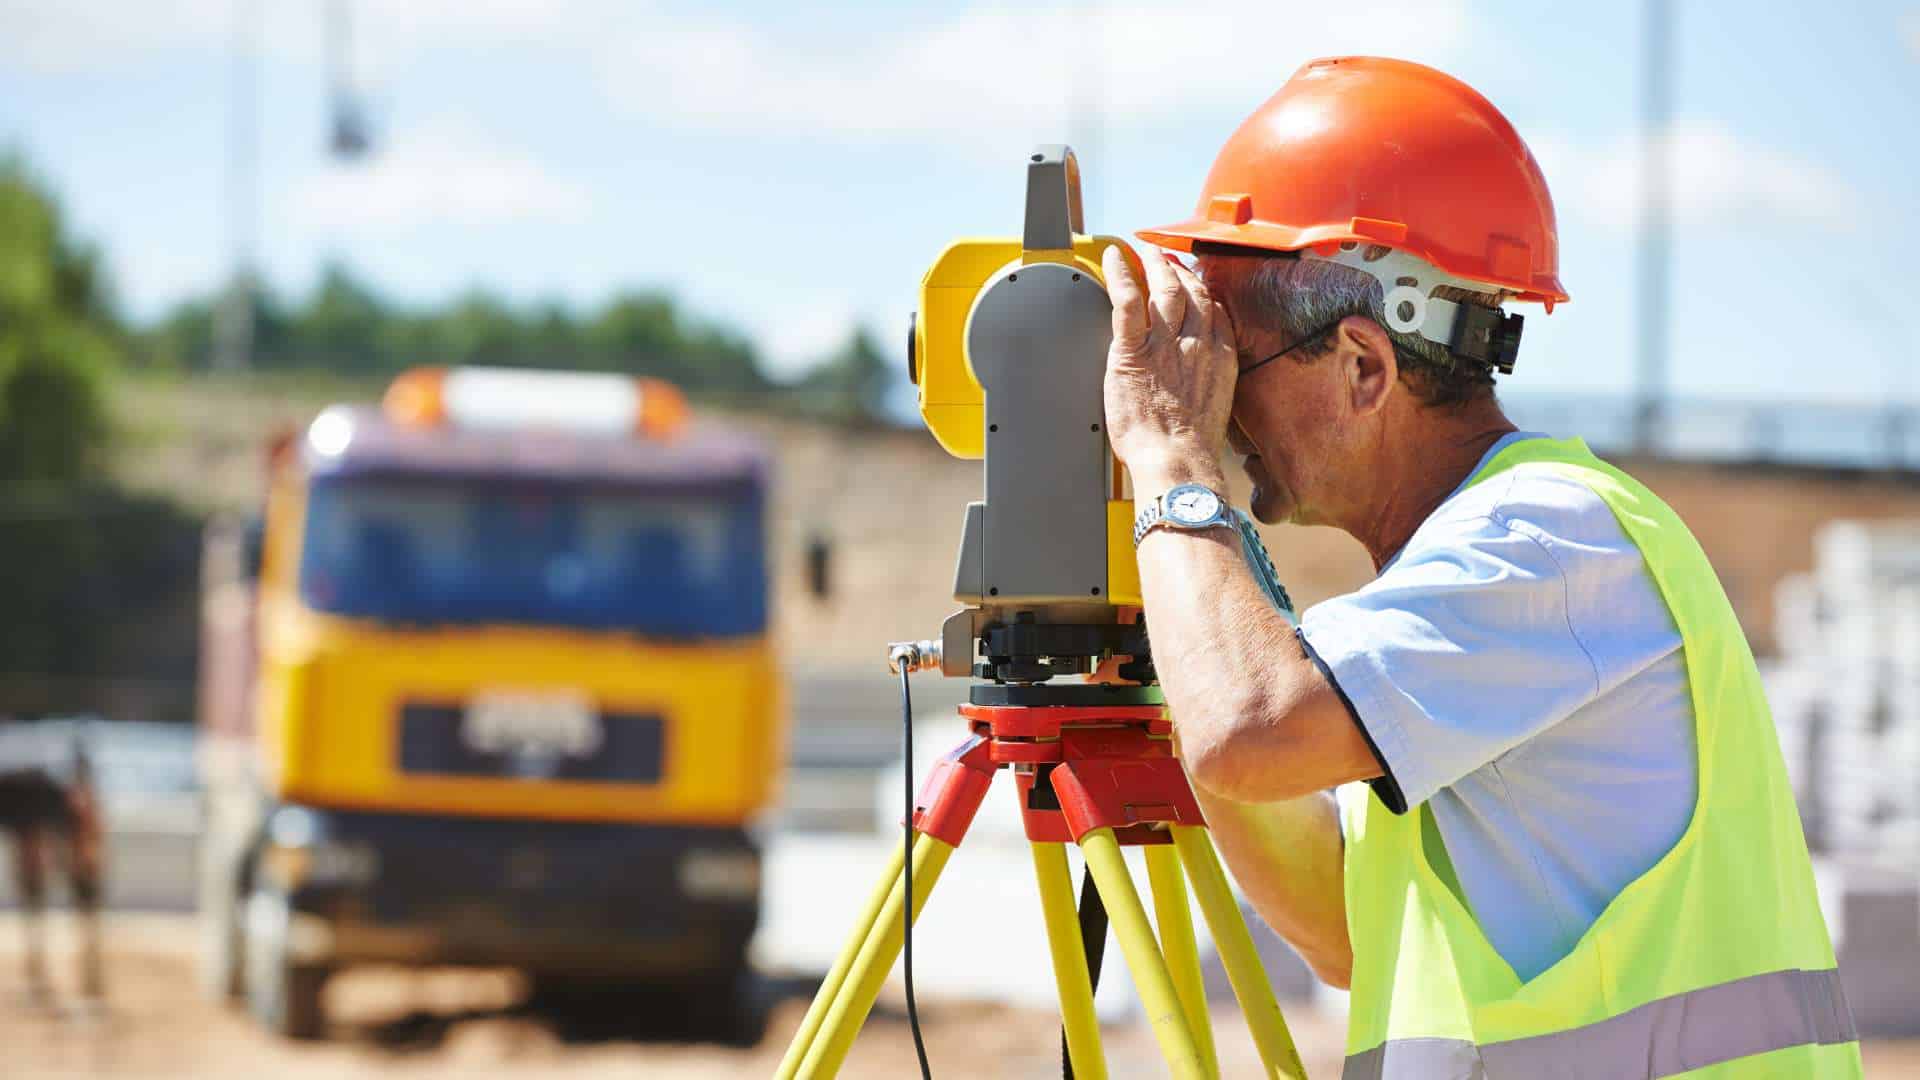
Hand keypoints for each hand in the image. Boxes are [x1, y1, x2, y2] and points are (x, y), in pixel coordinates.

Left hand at [1101, 245, 1235, 490]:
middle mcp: (1198, 344)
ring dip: (1155, 265)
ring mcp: (1167, 345)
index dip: (1201, 291)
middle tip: (1166, 260)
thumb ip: (1209, 384)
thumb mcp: (1215, 409)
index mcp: (1220, 358)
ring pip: (1165, 290)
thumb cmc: (1190, 450)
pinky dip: (1121, 274)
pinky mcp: (1134, 351)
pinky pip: (1128, 301)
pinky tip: (1115, 258)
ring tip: (1145, 252)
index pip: (1214, 310)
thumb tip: (1199, 383)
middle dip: (1179, 270)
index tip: (1192, 284)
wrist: (1176, 460)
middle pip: (1193, 292)